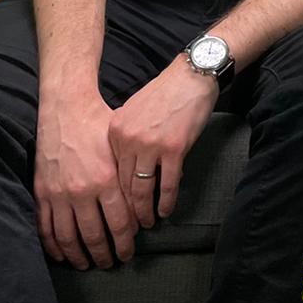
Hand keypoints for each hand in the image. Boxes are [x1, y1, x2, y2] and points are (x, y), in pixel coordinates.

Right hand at [34, 92, 133, 268]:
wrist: (66, 109)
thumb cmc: (99, 125)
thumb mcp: (121, 149)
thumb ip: (129, 178)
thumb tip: (142, 207)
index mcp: (106, 179)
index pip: (119, 223)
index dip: (125, 242)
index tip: (128, 253)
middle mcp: (82, 191)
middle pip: (94, 236)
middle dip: (104, 255)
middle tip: (111, 263)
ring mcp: (59, 194)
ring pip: (69, 238)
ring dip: (79, 256)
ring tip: (88, 264)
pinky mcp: (42, 193)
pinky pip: (46, 228)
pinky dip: (54, 246)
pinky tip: (61, 254)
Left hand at [106, 59, 217, 228]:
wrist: (191, 75)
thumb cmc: (165, 93)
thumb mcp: (133, 112)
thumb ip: (125, 138)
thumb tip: (125, 167)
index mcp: (115, 131)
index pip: (111, 173)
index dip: (115, 197)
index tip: (117, 212)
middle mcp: (128, 140)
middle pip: (123, 186)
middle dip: (127, 211)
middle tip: (130, 227)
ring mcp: (151, 145)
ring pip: (143, 190)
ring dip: (145, 211)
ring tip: (148, 223)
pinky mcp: (174, 149)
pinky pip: (168, 184)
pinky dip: (167, 201)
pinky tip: (166, 211)